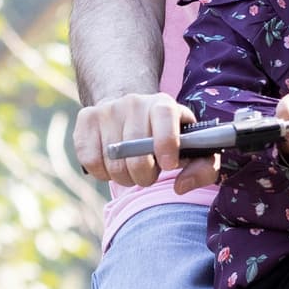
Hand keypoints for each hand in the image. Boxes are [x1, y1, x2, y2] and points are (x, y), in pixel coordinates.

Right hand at [73, 92, 198, 189]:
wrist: (129, 109)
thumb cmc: (166, 137)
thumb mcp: (193, 148)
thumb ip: (203, 168)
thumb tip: (181, 186)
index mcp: (163, 104)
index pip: (164, 118)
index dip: (166, 143)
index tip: (169, 165)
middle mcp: (134, 102)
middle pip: (136, 152)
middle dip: (144, 175)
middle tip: (149, 173)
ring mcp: (107, 110)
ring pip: (113, 162)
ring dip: (124, 177)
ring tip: (131, 168)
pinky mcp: (85, 119)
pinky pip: (91, 160)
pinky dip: (102, 173)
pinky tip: (111, 165)